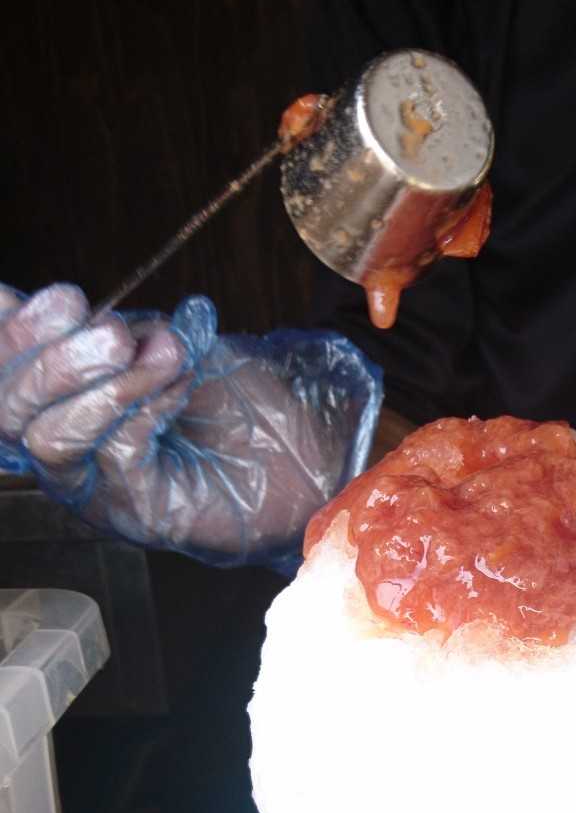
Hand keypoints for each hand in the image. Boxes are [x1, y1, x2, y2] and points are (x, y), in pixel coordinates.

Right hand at [0, 286, 381, 568]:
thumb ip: (111, 329)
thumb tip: (57, 304)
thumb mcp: (161, 343)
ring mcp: (98, 489)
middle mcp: (67, 451)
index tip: (65, 298)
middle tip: (112, 330)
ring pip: (51, 438)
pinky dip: (144, 407)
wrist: (309, 450)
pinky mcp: (141, 513)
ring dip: (102, 386)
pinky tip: (178, 382)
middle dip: (53, 358)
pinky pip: (115, 456)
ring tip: (161, 354)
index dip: (13, 333)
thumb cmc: (235, 399)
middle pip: (11, 409)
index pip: (2, 371)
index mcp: (60, 402)